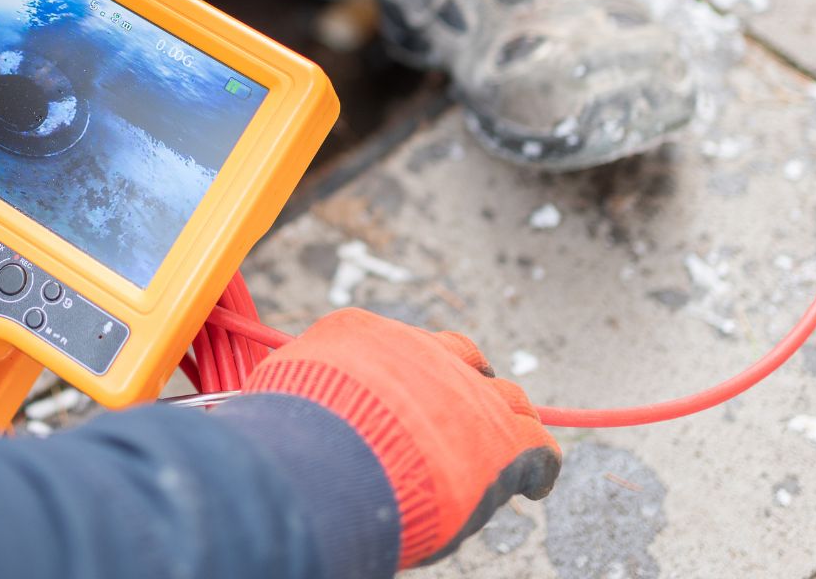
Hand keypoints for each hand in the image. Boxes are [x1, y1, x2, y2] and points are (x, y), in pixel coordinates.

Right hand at [242, 309, 559, 566]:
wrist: (328, 458)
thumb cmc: (291, 432)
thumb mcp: (279, 390)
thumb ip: (298, 390)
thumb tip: (276, 407)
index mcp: (365, 334)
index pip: (400, 344)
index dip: (412, 371)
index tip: (411, 390)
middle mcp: (423, 353)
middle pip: (461, 357)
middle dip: (465, 381)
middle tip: (464, 408)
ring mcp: (468, 394)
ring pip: (507, 398)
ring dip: (507, 419)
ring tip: (509, 440)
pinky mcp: (503, 440)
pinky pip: (538, 447)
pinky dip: (538, 464)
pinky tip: (536, 482)